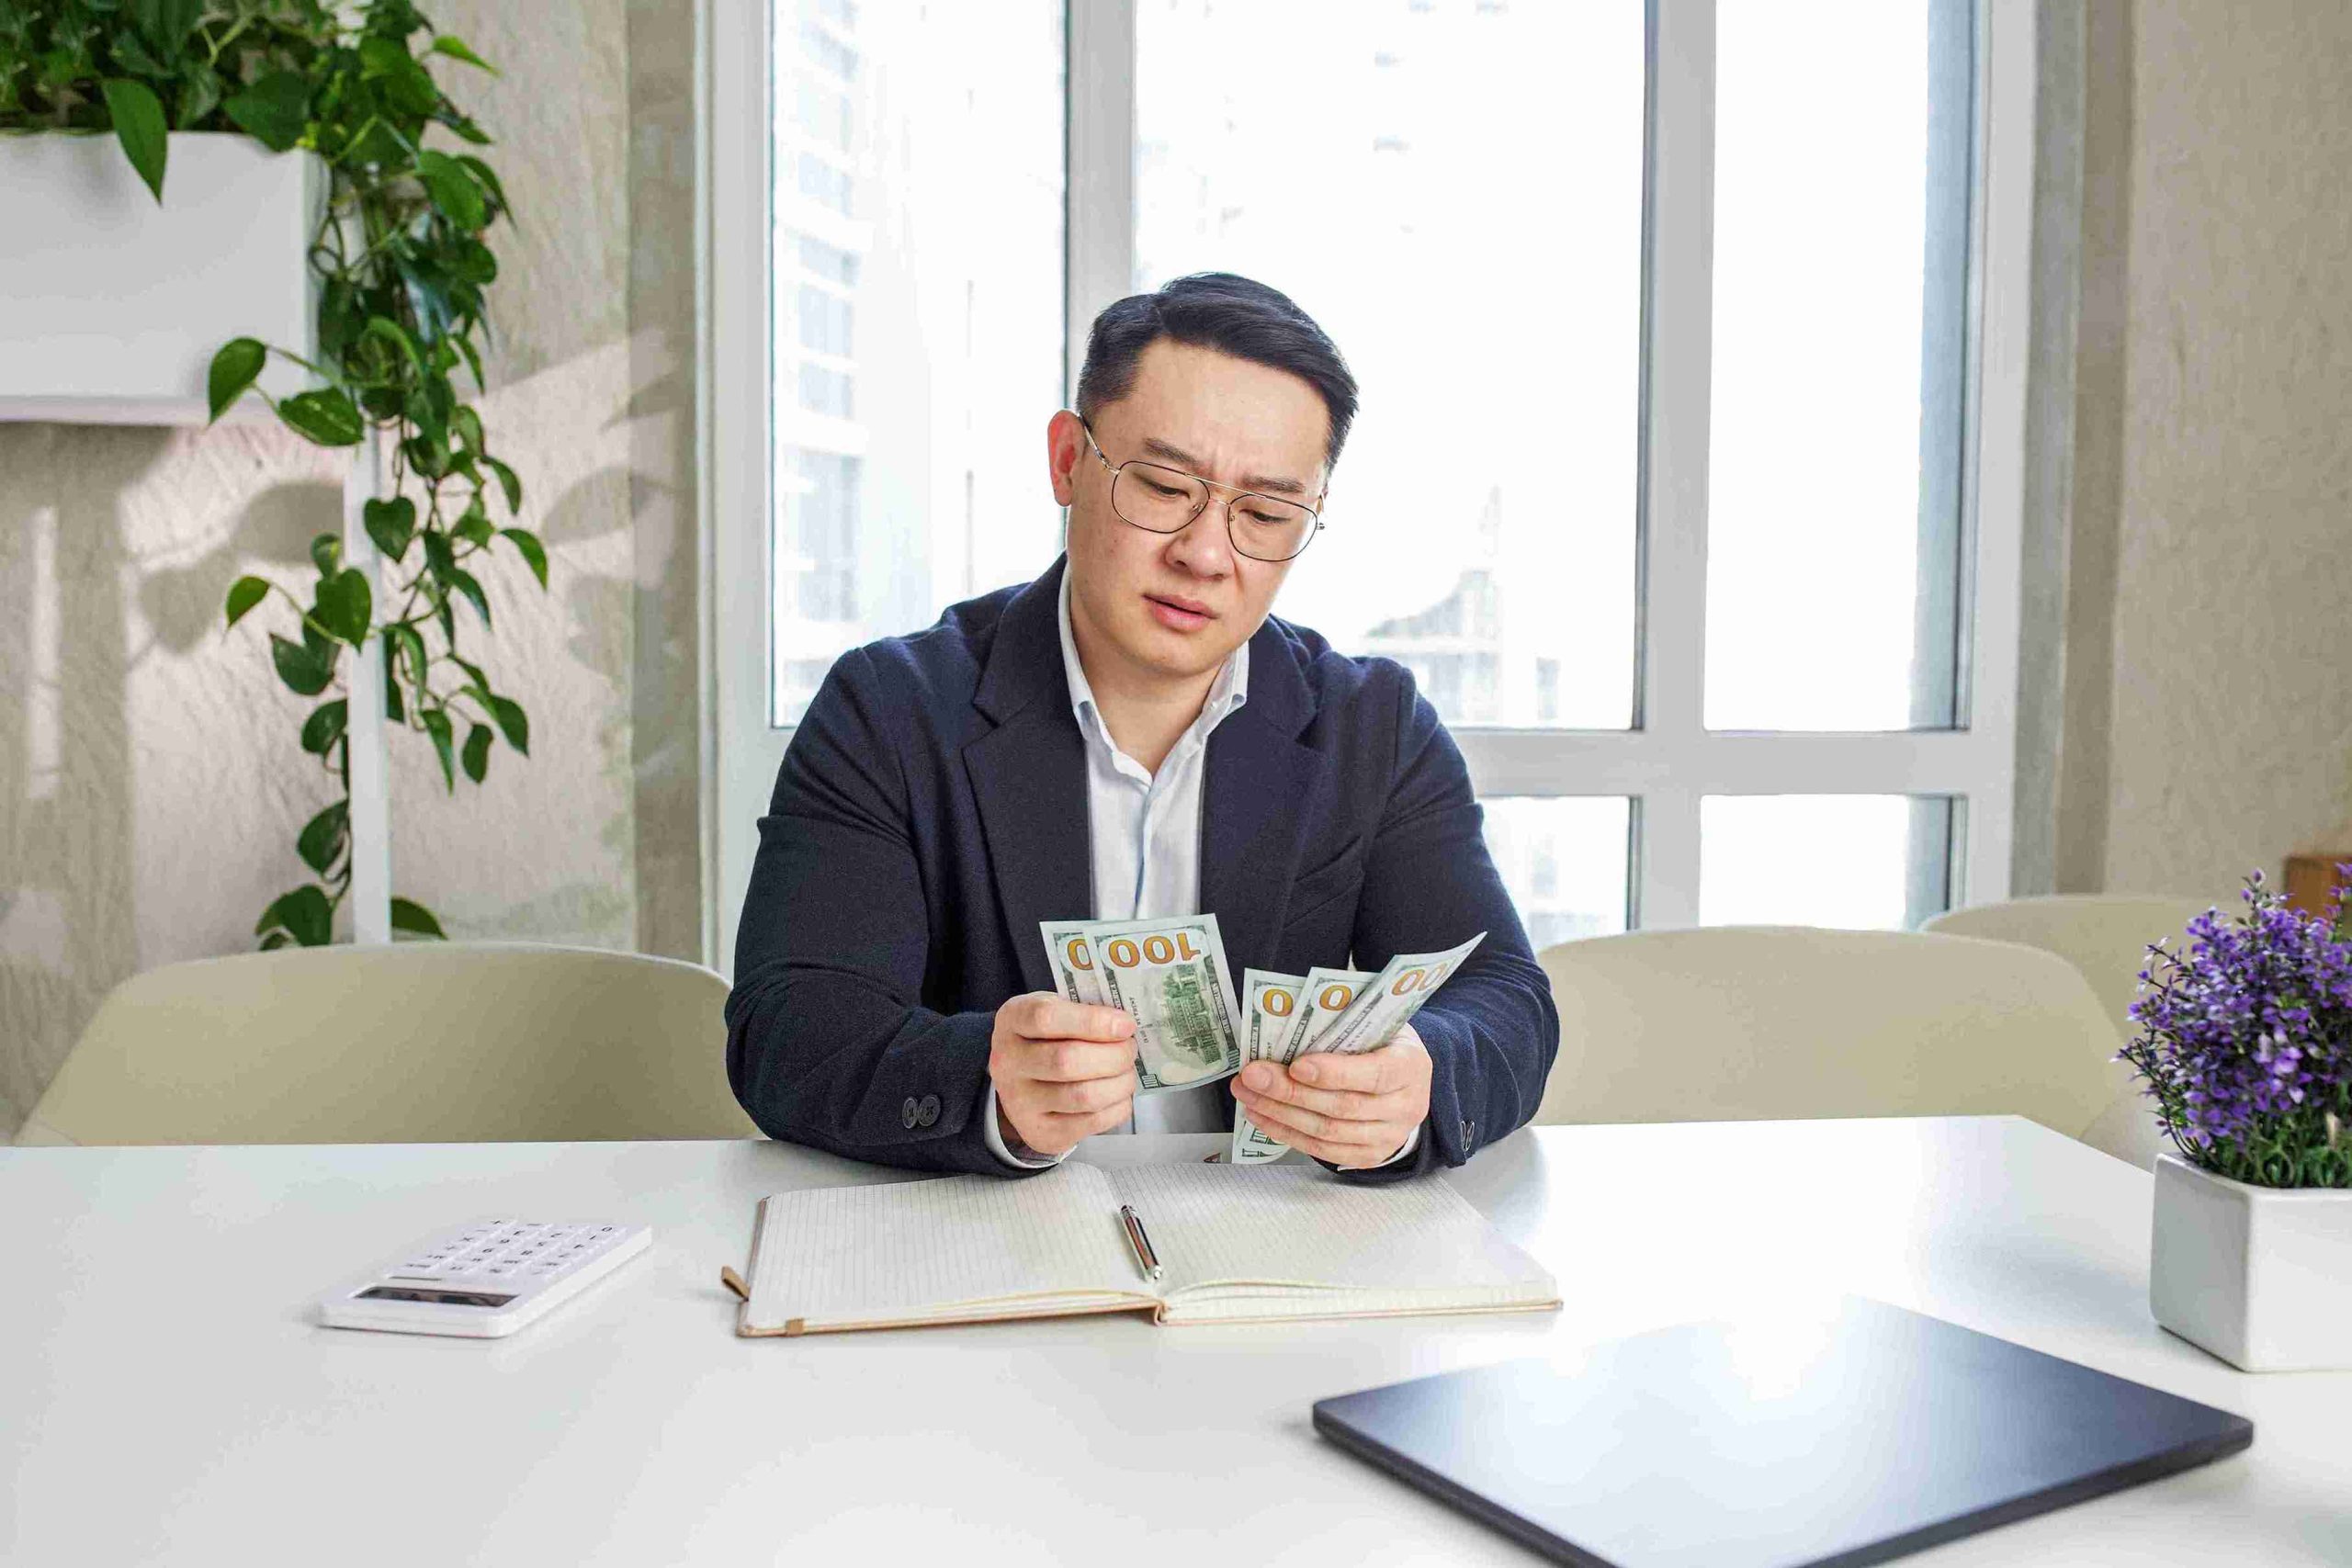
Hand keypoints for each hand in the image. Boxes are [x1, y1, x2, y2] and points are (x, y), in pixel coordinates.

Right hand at [988, 993, 1137, 1156]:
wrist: (1023, 1080)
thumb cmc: (1049, 1036)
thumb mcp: (1057, 1009)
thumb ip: (1086, 1010)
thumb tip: (1126, 1026)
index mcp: (1012, 1020)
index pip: (1045, 1018)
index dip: (1093, 1021)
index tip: (1125, 1025)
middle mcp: (1007, 1063)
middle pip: (1067, 1061)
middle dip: (1113, 1055)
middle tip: (1130, 1049)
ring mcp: (1020, 1104)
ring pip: (1083, 1096)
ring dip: (1120, 1083)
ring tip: (1127, 1072)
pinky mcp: (1041, 1133)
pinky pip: (1092, 1122)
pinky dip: (1118, 1106)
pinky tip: (1119, 1094)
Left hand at [1231, 1024, 1431, 1168]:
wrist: (1408, 1083)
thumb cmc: (1384, 1045)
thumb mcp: (1377, 1026)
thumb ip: (1345, 1028)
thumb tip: (1288, 1026)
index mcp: (1411, 1066)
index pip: (1375, 1074)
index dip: (1334, 1072)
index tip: (1296, 1065)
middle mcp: (1405, 1106)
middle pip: (1342, 1106)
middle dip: (1290, 1092)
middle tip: (1253, 1075)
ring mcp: (1388, 1137)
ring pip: (1327, 1131)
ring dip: (1280, 1113)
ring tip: (1249, 1095)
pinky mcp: (1368, 1156)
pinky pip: (1322, 1150)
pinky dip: (1287, 1133)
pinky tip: (1262, 1116)